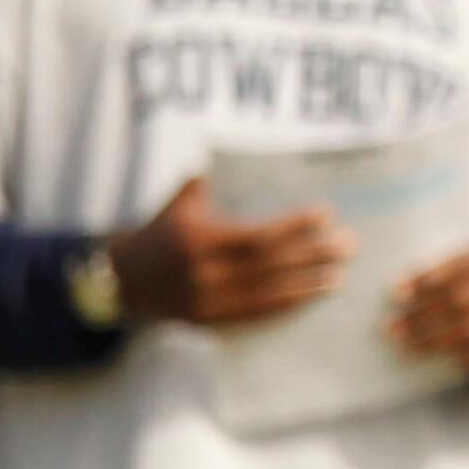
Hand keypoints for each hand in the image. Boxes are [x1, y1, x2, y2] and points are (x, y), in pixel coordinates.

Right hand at [107, 176, 353, 327]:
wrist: (119, 280)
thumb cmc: (160, 231)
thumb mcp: (180, 201)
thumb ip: (210, 179)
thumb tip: (246, 147)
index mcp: (200, 237)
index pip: (259, 234)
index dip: (295, 226)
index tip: (327, 215)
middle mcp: (204, 271)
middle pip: (271, 264)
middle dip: (314, 255)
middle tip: (349, 245)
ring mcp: (207, 300)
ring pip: (268, 293)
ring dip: (309, 285)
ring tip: (341, 275)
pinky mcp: (209, 321)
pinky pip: (255, 314)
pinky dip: (286, 306)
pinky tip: (311, 298)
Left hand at [389, 242, 468, 375]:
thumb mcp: (468, 272)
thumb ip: (438, 278)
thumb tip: (399, 291)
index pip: (458, 265)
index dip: (425, 280)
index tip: (397, 295)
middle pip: (463, 298)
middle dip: (424, 316)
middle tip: (395, 329)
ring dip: (436, 341)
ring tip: (410, 346)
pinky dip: (467, 356)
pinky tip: (448, 358)